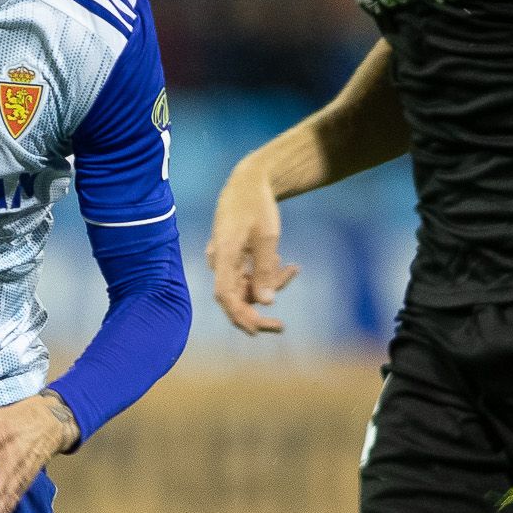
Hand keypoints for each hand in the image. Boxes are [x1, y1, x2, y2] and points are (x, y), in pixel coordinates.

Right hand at [205, 163, 298, 334]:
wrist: (250, 182)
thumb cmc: (257, 205)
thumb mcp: (267, 237)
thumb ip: (265, 271)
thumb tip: (266, 303)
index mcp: (222, 255)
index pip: (225, 295)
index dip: (239, 316)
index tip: (258, 330)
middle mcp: (219, 261)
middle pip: (235, 297)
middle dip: (259, 311)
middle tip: (281, 327)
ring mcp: (226, 260)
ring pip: (247, 286)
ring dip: (270, 284)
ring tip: (293, 269)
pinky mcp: (234, 257)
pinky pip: (250, 275)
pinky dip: (268, 273)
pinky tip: (289, 266)